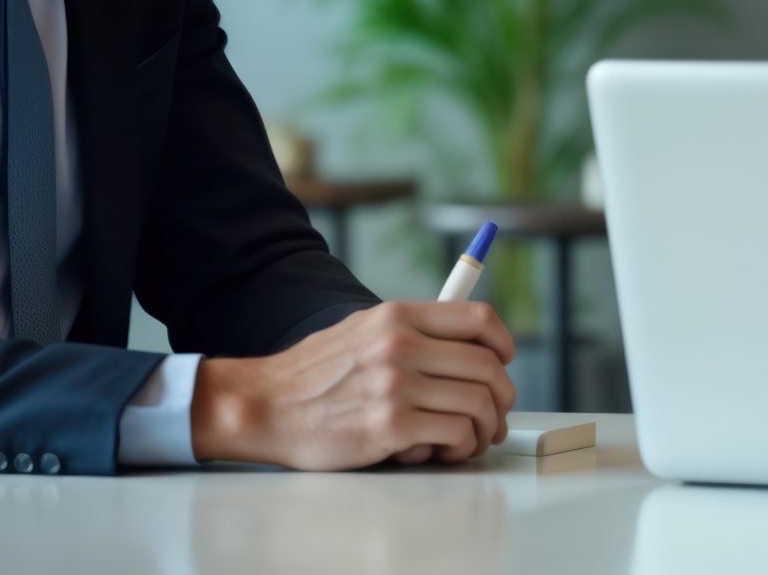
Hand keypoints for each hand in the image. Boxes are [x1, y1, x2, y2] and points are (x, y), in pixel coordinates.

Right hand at [190, 301, 516, 469]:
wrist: (264, 406)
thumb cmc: (312, 376)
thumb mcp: (361, 331)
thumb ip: (408, 332)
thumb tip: (462, 347)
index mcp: (397, 316)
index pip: (478, 319)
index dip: (503, 343)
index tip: (503, 362)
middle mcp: (400, 344)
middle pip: (487, 366)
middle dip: (501, 397)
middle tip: (495, 415)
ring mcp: (396, 385)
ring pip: (479, 403)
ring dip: (486, 427)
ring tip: (471, 439)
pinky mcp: (390, 425)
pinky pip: (456, 433)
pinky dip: (461, 446)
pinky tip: (445, 450)